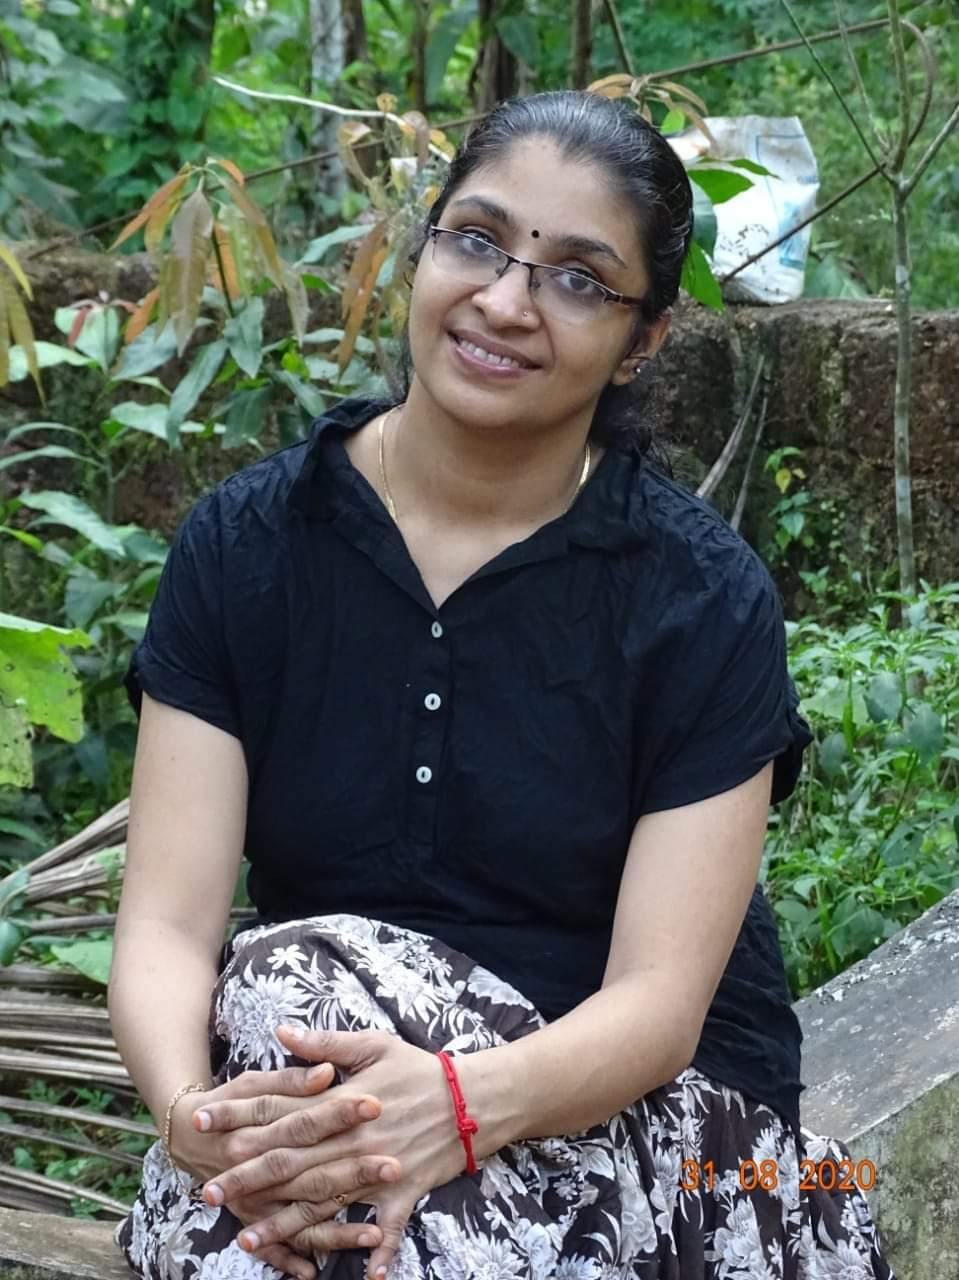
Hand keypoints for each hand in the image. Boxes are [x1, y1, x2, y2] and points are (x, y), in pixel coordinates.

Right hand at [167, 1063, 391, 1278]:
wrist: (187, 1134)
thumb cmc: (230, 1101)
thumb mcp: (255, 1082)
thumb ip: (292, 1080)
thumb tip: (326, 1072)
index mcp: (257, 1129)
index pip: (305, 1121)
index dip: (339, 1112)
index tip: (375, 1104)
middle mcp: (254, 1170)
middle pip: (309, 1172)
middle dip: (353, 1171)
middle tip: (392, 1165)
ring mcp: (253, 1201)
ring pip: (299, 1217)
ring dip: (336, 1229)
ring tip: (374, 1233)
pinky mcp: (250, 1219)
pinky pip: (274, 1248)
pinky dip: (293, 1260)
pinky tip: (317, 1271)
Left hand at [197, 1027, 467, 1278]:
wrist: (474, 1097)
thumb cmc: (421, 1068)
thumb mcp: (373, 1045)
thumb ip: (323, 1042)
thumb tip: (281, 1031)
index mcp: (341, 1105)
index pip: (279, 1112)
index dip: (240, 1117)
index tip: (203, 1123)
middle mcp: (351, 1142)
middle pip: (290, 1164)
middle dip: (246, 1178)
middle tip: (207, 1190)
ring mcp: (376, 1172)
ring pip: (321, 1203)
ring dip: (283, 1223)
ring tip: (244, 1238)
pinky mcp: (402, 1194)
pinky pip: (386, 1230)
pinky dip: (376, 1253)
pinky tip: (364, 1277)